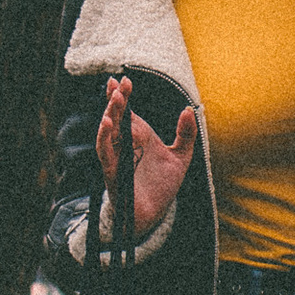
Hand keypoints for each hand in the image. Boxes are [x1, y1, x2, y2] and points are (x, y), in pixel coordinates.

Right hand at [95, 76, 198, 236]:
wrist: (155, 215)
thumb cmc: (162, 186)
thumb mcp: (181, 157)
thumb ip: (187, 134)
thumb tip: (190, 109)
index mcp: (139, 137)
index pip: (128, 112)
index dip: (123, 96)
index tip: (123, 79)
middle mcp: (125, 144)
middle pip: (116, 117)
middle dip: (116, 99)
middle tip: (120, 82)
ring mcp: (117, 157)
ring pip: (108, 131)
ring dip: (109, 114)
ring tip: (114, 98)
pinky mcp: (113, 172)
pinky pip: (105, 152)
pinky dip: (104, 138)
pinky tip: (107, 124)